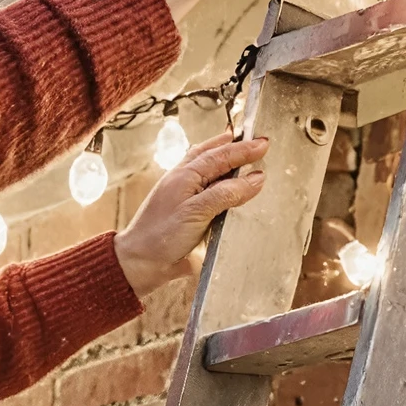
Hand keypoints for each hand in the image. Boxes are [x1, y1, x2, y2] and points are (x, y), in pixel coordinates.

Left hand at [114, 130, 267, 299]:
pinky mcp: (190, 212)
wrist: (140, 262)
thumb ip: (226, 193)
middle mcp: (185, 180)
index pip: (220, 155)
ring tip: (245, 153)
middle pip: (213, 155)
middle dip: (236, 148)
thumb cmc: (161, 235)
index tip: (265, 143)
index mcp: (185, 174)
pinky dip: (222, 181)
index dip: (244, 149)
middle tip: (260, 142)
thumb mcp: (196, 211)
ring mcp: (186, 195)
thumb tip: (256, 178)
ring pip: (209, 168)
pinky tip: (230, 184)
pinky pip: (209, 189)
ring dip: (227, 159)